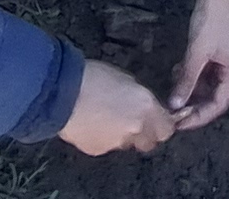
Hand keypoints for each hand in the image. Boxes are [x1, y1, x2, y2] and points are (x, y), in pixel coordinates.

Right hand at [61, 60, 177, 154]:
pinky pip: (106, 146)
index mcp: (146, 108)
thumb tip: (144, 108)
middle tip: (132, 121)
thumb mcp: (126, 80)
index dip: (162, 125)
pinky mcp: (97, 150)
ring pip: (126, 144)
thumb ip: (140, 99)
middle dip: (145, 134)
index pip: (167, 129)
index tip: (157, 119)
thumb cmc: (93, 77)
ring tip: (105, 118)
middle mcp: (136, 129)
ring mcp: (116, 143)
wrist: (61, 93)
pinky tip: (91, 124)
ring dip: (122, 135)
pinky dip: (102, 138)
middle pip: (150, 143)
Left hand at [165, 0, 228, 129]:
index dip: (199, 116)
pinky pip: (207, 70)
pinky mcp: (220, 50)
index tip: (179, 123)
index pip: (218, 104)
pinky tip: (179, 70)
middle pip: (215, 96)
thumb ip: (187, 79)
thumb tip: (175, 103)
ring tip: (174, 87)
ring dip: (192, 87)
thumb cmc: (213, 18)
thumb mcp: (197, 51)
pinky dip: (193, 74)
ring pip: (209, 83)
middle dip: (194, 103)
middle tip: (174, 109)